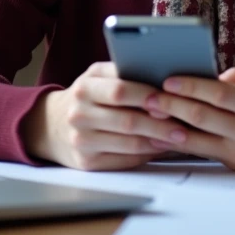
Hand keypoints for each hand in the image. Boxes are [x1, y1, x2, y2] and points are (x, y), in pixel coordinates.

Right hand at [23, 62, 189, 170]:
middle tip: (183, 125)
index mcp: (84, 88)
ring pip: (129, 143)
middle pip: (128, 121)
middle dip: (160, 124)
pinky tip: (161, 147)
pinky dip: (147, 154)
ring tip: (179, 137)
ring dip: (158, 141)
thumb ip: (122, 72)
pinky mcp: (87, 163)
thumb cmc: (86, 96)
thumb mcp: (96, 76)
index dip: (146, 95)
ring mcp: (82, 141)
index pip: (119, 91)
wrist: (51, 126)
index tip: (171, 98)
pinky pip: (124, 159)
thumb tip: (161, 75)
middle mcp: (79, 115)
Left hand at [145, 65, 234, 169]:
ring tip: (147, 116)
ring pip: (197, 140)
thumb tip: (210, 78)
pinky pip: (202, 152)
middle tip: (147, 96)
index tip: (167, 80)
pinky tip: (161, 134)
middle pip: (202, 118)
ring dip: (168, 128)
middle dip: (171, 106)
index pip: (218, 95)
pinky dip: (179, 144)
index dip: (190, 87)